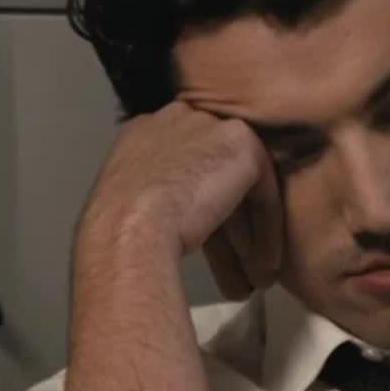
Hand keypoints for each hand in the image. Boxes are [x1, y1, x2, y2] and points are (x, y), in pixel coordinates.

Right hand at [76, 102, 283, 296]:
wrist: (131, 226)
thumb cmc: (121, 227)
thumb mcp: (130, 197)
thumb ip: (155, 189)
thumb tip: (173, 214)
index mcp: (148, 129)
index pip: (187, 159)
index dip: (201, 199)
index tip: (211, 238)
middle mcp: (180, 117)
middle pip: (218, 170)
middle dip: (232, 222)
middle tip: (241, 261)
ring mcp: (211, 126)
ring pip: (243, 184)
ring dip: (252, 232)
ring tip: (257, 272)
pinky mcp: (242, 145)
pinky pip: (264, 190)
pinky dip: (268, 228)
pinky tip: (267, 261)